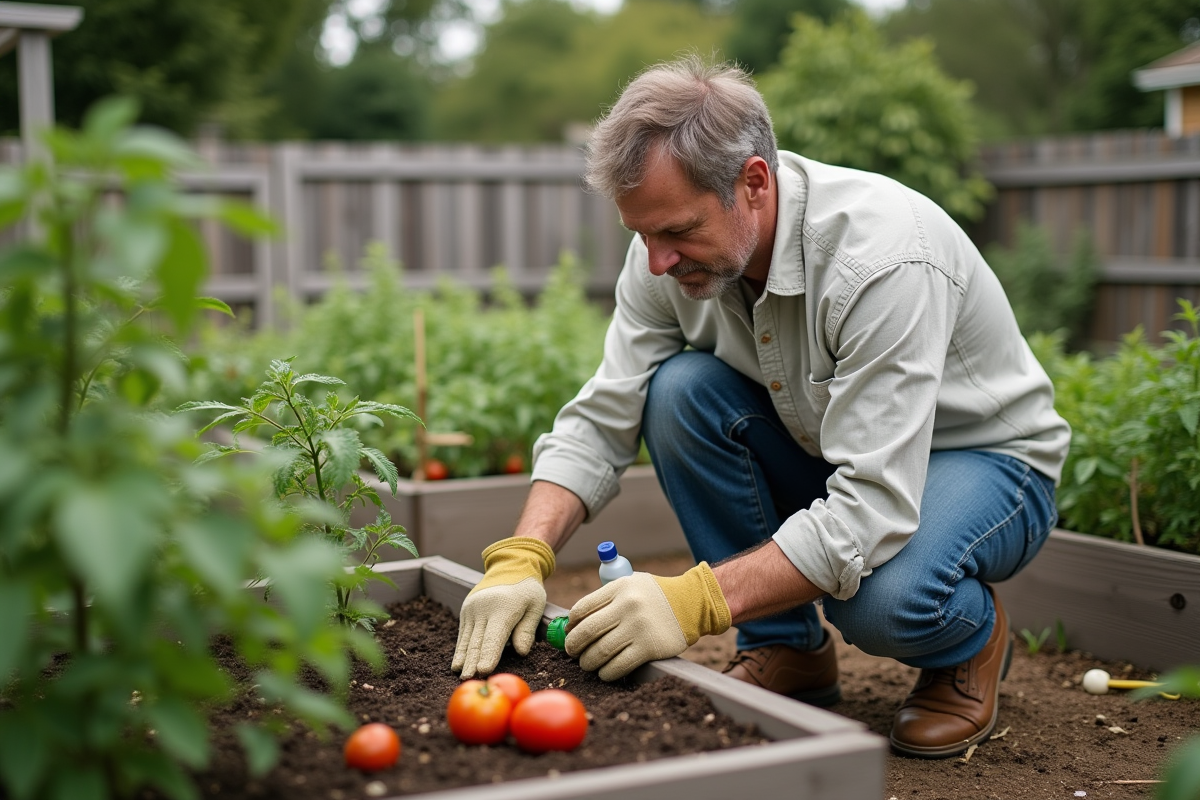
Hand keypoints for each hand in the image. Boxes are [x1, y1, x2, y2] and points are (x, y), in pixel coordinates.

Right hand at [453, 537, 554, 677]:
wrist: (509, 564)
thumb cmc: (527, 589)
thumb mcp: (535, 606)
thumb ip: (527, 629)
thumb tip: (521, 652)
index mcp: (503, 607)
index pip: (494, 636)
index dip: (489, 655)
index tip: (484, 670)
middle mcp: (483, 608)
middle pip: (478, 640)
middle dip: (473, 662)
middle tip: (469, 680)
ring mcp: (472, 608)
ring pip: (468, 638)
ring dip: (463, 658)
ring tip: (460, 675)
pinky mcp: (466, 610)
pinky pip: (464, 633)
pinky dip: (461, 648)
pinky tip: (457, 663)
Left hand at [564, 562, 730, 680]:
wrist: (692, 603)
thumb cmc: (655, 596)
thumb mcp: (631, 583)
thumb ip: (607, 597)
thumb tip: (575, 622)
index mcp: (619, 587)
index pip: (583, 608)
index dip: (571, 623)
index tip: (569, 632)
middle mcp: (627, 606)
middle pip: (588, 631)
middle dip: (574, 645)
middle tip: (572, 651)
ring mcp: (638, 628)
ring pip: (600, 652)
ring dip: (588, 662)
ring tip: (587, 663)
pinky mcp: (649, 648)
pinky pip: (618, 666)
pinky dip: (606, 673)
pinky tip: (604, 672)